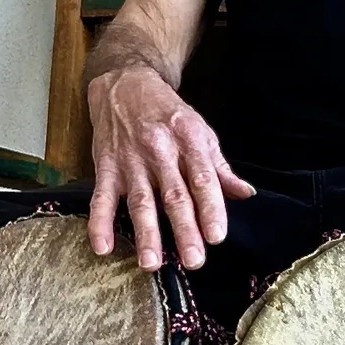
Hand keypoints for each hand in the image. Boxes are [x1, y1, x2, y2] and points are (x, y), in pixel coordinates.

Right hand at [87, 65, 254, 270]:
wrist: (124, 82)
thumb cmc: (167, 113)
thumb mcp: (200, 131)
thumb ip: (219, 167)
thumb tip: (245, 194)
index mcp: (189, 140)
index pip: (203, 179)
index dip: (211, 208)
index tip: (217, 236)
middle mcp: (160, 150)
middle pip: (173, 195)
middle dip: (183, 229)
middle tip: (193, 260)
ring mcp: (130, 159)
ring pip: (140, 201)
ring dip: (145, 233)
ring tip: (151, 262)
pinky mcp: (105, 165)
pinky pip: (101, 197)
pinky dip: (99, 222)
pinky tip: (102, 246)